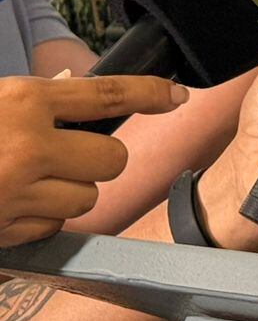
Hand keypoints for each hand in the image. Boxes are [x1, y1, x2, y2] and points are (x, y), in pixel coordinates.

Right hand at [0, 74, 187, 246]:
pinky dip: (40, 219)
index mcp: (26, 102)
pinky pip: (52, 227)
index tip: (177, 96)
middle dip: (99, 159)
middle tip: (64, 156)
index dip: (151, 94)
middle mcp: (29, 147)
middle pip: (113, 158)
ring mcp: (17, 192)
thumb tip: (77, 90)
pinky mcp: (4, 230)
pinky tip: (12, 203)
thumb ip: (38, 100)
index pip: (109, 95)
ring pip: (87, 198)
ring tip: (28, 181)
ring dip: (68, 193)